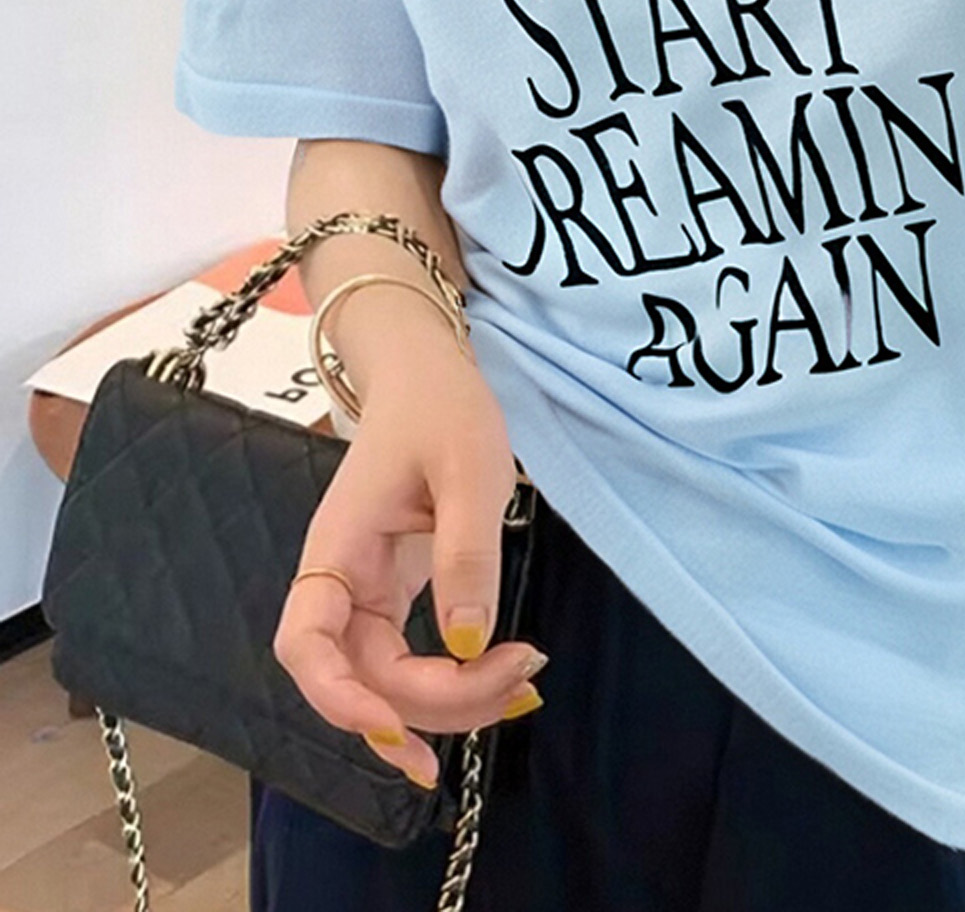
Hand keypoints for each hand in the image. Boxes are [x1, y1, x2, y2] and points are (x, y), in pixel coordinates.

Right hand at [272, 361, 545, 787]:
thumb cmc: (443, 410)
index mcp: (339, 548)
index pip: (307, 645)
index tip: (403, 727)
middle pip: (361, 677)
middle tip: (517, 687)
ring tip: (518, 692)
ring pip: (387, 679)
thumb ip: (466, 552)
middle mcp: (342, 582)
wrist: (429, 376)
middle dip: (431, 703)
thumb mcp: (470, 470)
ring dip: (445, 705)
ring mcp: (367, 592)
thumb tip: (468, 642)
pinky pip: (410, 658)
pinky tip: (494, 689)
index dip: (343, 698)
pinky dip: (450, 684)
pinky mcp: (397, 594)